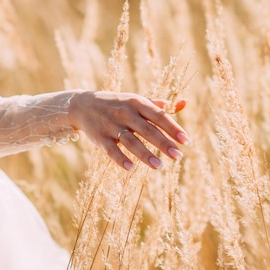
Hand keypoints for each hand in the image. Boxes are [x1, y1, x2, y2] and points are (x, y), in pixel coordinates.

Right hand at [69, 91, 190, 170]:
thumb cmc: (117, 104)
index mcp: (137, 103)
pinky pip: (111, 150)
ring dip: (145, 154)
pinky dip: (120, 159)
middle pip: (147, 130)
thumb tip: (185, 103)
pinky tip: (131, 168)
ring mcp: (111, 125)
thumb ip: (159, 105)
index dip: (173, 128)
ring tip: (159, 166)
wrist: (83, 105)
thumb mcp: (136, 101)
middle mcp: (125, 113)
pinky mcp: (100, 138)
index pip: (158, 116)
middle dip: (163, 143)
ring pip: (131, 141)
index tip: (186, 141)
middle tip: (178, 156)